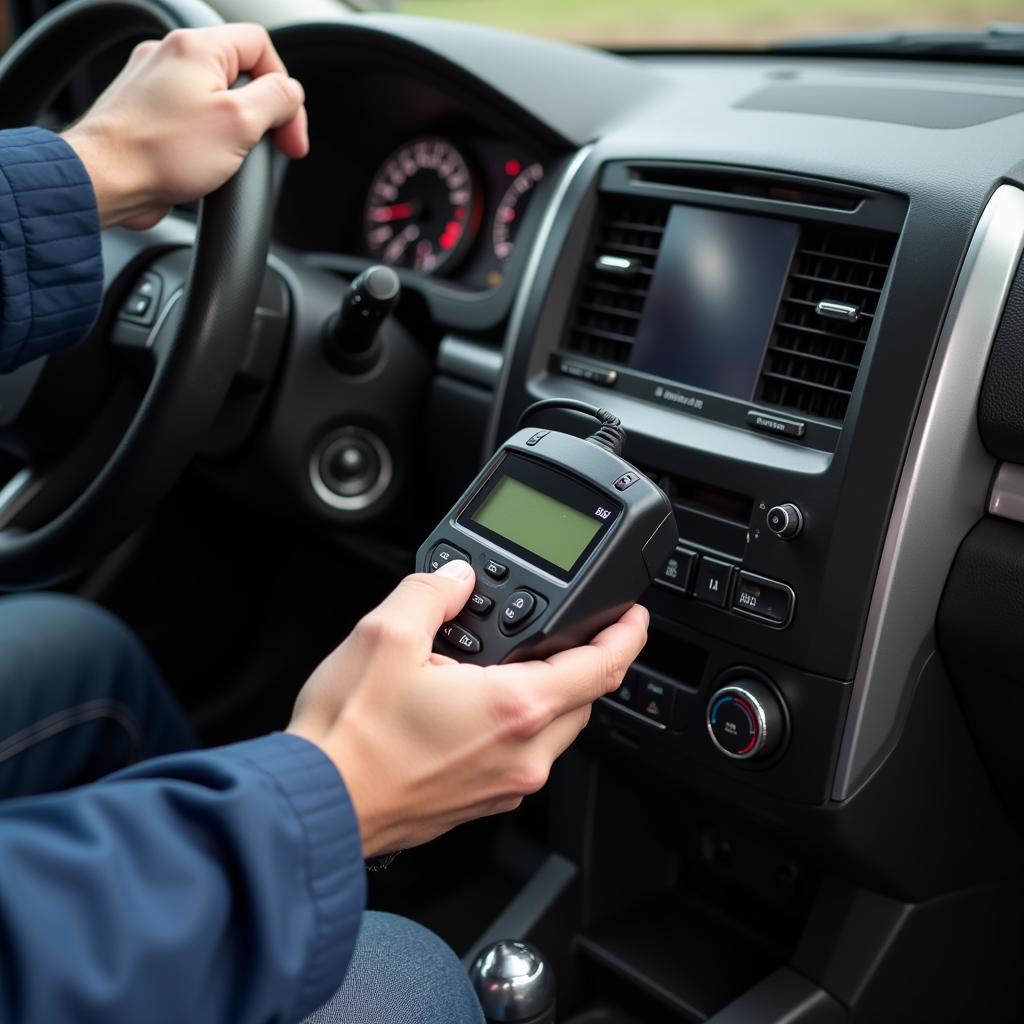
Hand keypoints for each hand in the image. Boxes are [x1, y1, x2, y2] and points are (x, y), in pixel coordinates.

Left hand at [62, 24, 307, 229]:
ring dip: (233, 128)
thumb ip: (276, 99)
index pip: (261, 46)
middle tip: (272, 148)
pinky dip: (205, 139)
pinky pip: (188, 117)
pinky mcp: (144, 113)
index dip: (284, 87)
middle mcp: (171, 56)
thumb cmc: (163, 151)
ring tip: (233, 158)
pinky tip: (205, 164)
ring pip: (213, 97)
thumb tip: (290, 93)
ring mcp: (153, 84)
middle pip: (239, 73)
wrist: (105, 180)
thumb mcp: (240, 122)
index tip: (289, 131)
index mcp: (197, 47)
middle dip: (262, 112)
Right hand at [287, 559, 648, 856]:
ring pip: (555, 729)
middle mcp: (520, 755)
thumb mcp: (385, 637)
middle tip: (564, 631)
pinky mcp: (480, 801)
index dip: (626, 636)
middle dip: (582, 661)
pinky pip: (522, 754)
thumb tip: (455, 578)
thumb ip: (431, 592)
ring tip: (510, 660)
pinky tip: (477, 702)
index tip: (633, 617)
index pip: (601, 667)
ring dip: (550, 692)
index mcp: (513, 709)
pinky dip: (518, 722)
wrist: (318, 807)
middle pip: (583, 699)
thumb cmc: (349, 739)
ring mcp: (503, 785)